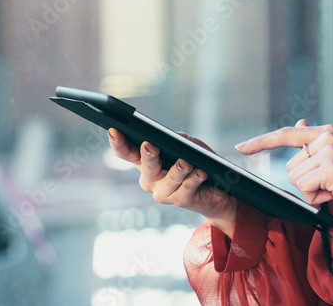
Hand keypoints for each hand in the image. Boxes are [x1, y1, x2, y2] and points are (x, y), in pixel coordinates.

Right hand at [108, 128, 236, 234]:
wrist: (219, 192)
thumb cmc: (199, 163)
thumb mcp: (190, 146)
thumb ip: (180, 140)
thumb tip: (174, 139)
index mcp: (146, 163)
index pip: (128, 153)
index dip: (119, 143)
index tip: (113, 131)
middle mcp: (151, 180)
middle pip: (146, 167)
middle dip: (148, 156)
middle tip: (149, 146)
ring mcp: (164, 193)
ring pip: (168, 180)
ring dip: (177, 170)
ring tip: (186, 163)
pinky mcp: (180, 201)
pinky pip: (186, 189)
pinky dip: (194, 179)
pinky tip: (200, 173)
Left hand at [235, 119, 332, 224]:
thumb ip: (316, 144)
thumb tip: (300, 125)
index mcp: (327, 131)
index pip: (287, 134)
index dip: (261, 141)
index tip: (241, 146)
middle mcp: (327, 136)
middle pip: (290, 166)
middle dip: (307, 182)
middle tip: (332, 184)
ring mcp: (329, 150)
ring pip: (296, 179)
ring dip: (313, 191)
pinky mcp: (330, 167)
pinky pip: (305, 188)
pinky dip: (317, 198)